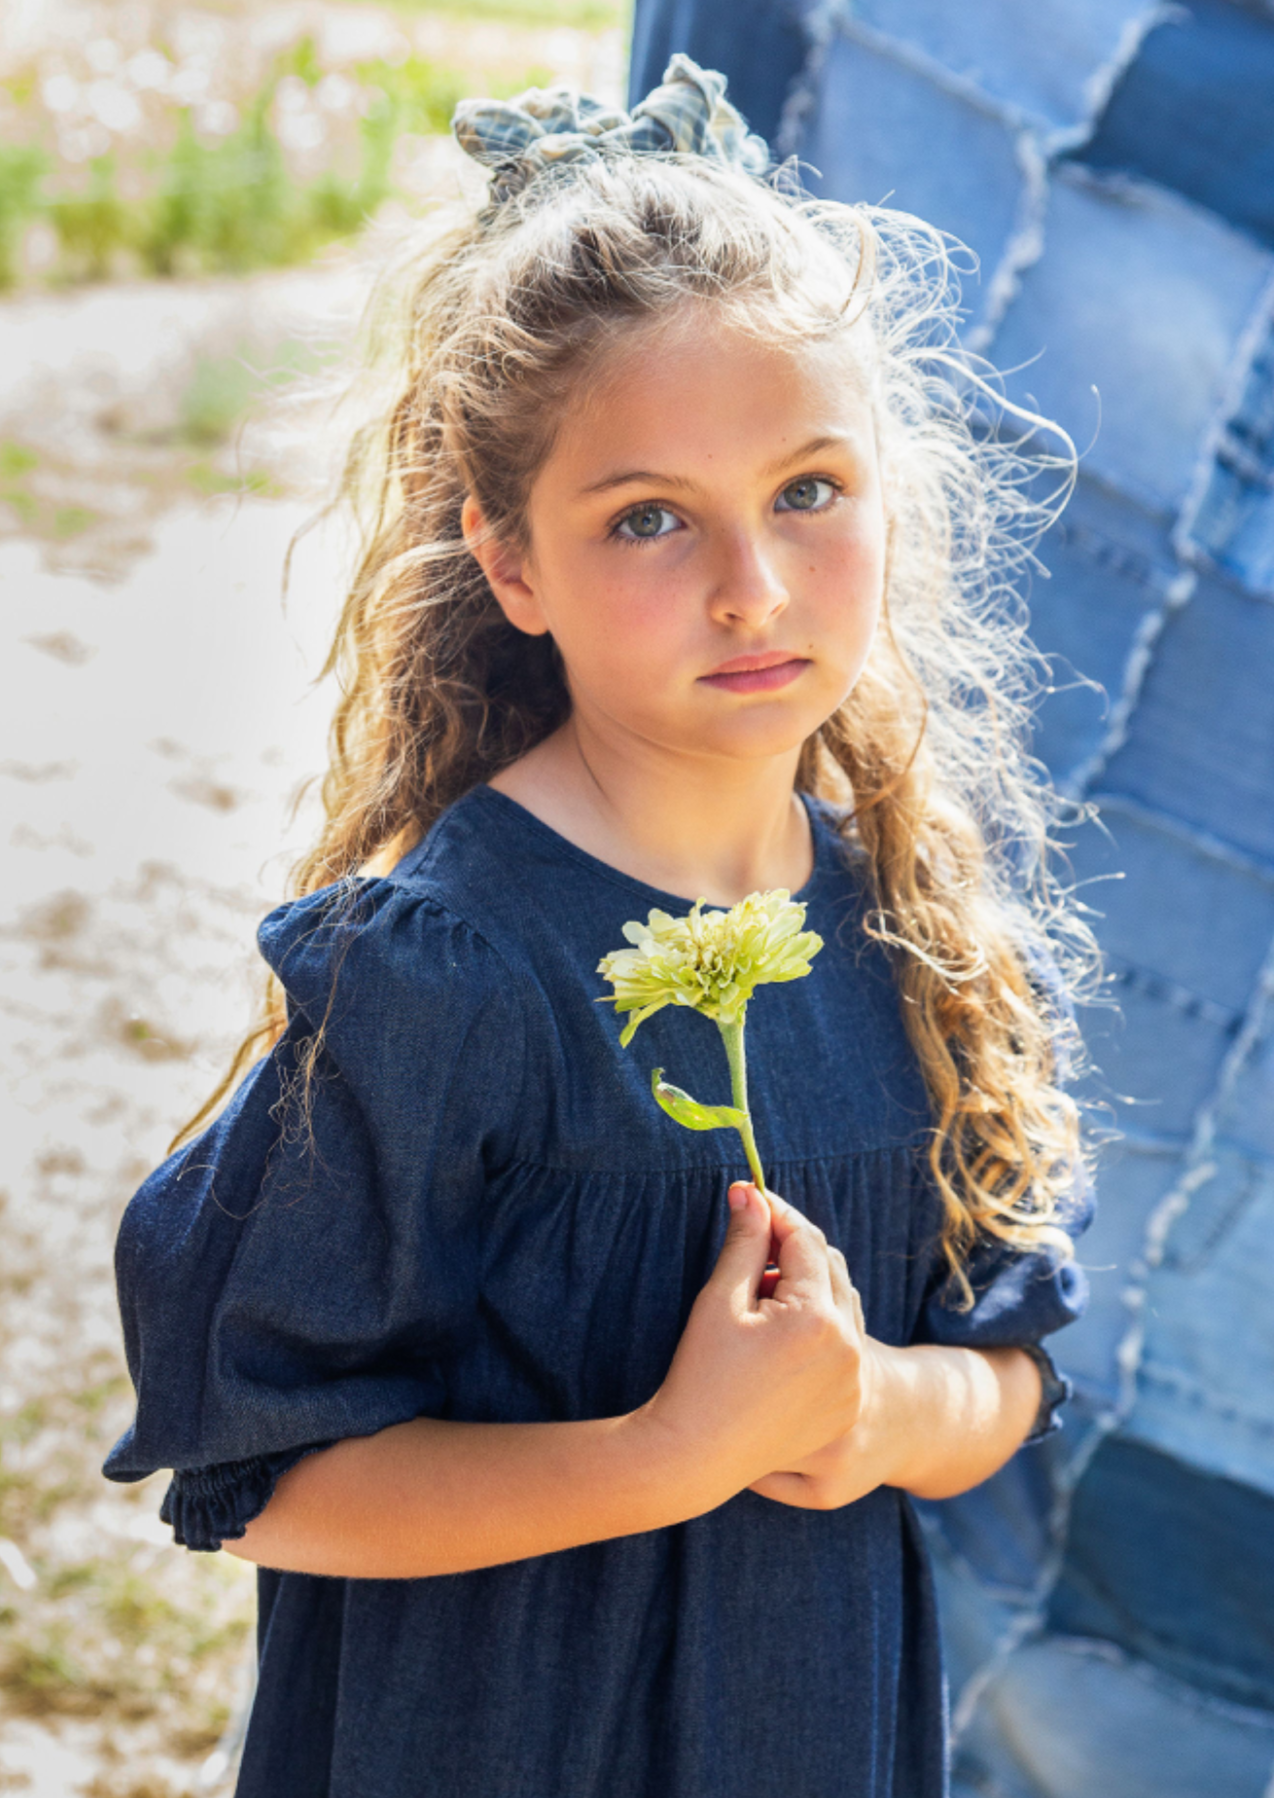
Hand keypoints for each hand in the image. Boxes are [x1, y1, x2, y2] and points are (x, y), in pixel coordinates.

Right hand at [637, 1181, 870, 1511]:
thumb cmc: (701, 1374)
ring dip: (808, 1287)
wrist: (698, 1455)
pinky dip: (820, 1326)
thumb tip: (751, 1191)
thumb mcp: (719, 1299)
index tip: (751, 1197)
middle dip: (793, 1248)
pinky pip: (845, 1344)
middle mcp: (848, 1348)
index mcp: (816, 1318)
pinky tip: (778, 1338)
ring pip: (840, 1303)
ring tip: (758, 1301)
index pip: (806, 1240)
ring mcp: (854, 1380)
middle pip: (830, 1266)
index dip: (777, 1213)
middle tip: (751, 1249)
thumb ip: (744, 1241)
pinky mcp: (849, 1403)